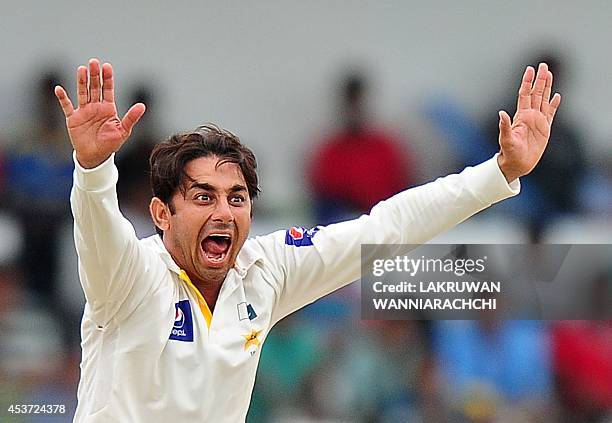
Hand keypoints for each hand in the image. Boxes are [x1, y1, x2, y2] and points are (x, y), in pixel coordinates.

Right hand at [54, 58, 145, 168]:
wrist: (96, 157)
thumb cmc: (111, 144)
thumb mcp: (123, 131)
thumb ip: (131, 118)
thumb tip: (142, 105)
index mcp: (108, 108)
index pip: (108, 90)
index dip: (107, 78)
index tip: (107, 67)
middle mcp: (96, 107)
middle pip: (95, 87)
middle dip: (94, 75)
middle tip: (94, 62)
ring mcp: (84, 111)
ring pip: (82, 93)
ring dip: (81, 81)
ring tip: (82, 69)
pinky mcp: (73, 119)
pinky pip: (67, 106)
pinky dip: (62, 98)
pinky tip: (59, 89)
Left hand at [497, 63, 560, 181]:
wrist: (517, 164)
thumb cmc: (509, 153)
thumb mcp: (506, 140)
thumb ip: (504, 126)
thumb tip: (501, 113)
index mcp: (521, 116)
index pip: (525, 94)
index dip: (527, 82)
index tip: (530, 69)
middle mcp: (530, 116)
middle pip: (536, 93)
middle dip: (539, 79)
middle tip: (543, 66)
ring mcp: (538, 121)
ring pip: (544, 99)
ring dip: (547, 87)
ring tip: (549, 74)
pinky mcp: (545, 129)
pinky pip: (551, 113)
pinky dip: (554, 104)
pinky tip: (557, 96)